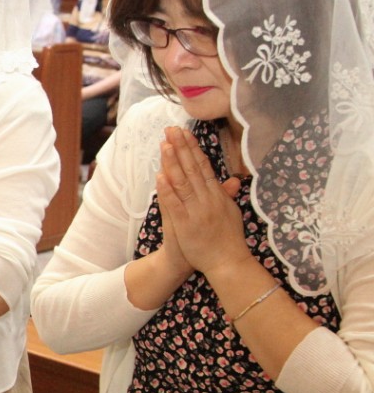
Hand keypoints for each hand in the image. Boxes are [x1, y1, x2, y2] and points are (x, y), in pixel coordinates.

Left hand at [155, 127, 246, 277]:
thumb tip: (232, 180)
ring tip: (165, 145)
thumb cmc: (228, 238)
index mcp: (218, 195)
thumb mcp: (231, 213)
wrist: (227, 263)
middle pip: (193, 169)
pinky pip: (176, 205)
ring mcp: (197, 211)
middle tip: (171, 130)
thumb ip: (227, 195)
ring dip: (173, 163)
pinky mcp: (186, 224)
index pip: (203, 166)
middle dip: (181, 148)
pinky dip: (168, 190)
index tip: (184, 133)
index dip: (193, 149)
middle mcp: (208, 199)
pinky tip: (160, 177)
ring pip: (183, 182)